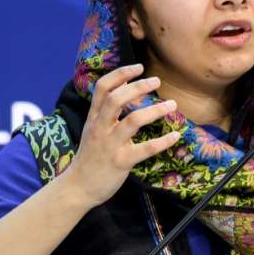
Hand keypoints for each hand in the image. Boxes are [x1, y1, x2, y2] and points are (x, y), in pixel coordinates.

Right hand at [63, 64, 179, 208]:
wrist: (78, 188)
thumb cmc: (90, 157)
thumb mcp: (92, 129)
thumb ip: (105, 111)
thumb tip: (124, 88)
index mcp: (94, 118)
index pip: (102, 88)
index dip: (120, 74)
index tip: (139, 67)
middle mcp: (100, 128)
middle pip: (116, 99)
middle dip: (138, 87)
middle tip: (156, 81)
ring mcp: (110, 145)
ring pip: (133, 121)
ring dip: (154, 110)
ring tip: (172, 105)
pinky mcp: (121, 162)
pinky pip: (145, 149)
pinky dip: (163, 142)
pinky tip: (175, 136)